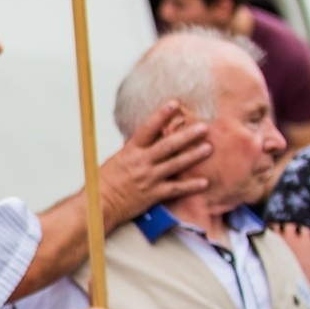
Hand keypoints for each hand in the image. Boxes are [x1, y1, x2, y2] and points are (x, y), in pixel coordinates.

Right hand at [97, 101, 211, 225]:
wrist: (100, 204)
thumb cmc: (106, 181)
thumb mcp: (118, 158)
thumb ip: (136, 148)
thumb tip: (153, 135)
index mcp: (131, 151)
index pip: (148, 129)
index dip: (161, 115)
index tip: (175, 104)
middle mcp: (141, 162)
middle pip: (168, 146)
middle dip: (187, 136)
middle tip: (204, 128)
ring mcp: (149, 178)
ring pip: (175, 164)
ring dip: (194, 156)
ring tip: (208, 148)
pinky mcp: (153, 194)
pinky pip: (176, 189)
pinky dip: (191, 186)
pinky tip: (204, 182)